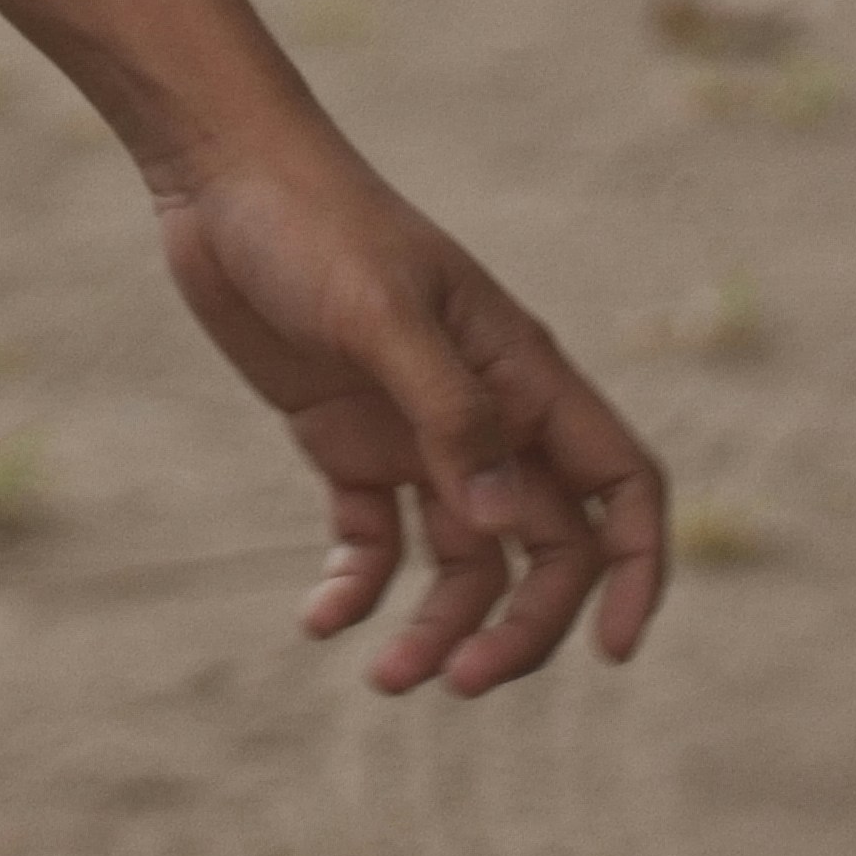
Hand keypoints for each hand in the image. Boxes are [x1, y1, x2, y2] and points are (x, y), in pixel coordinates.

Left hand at [152, 130, 667, 693]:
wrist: (219, 174)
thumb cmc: (313, 222)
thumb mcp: (382, 313)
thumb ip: (448, 413)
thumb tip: (507, 525)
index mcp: (522, 376)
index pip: (620, 487)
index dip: (636, 571)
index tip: (612, 651)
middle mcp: (485, 414)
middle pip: (545, 550)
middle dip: (519, 627)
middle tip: (458, 681)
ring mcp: (416, 433)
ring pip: (462, 561)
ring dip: (436, 626)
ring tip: (386, 677)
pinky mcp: (346, 442)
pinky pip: (374, 540)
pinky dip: (358, 588)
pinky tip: (320, 620)